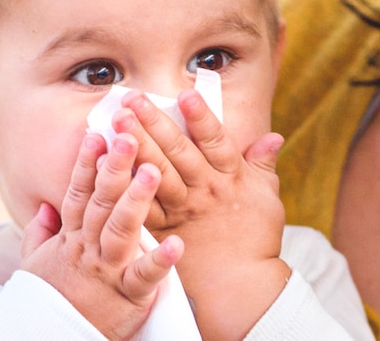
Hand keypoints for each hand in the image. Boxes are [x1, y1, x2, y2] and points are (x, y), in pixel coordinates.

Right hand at [20, 132, 183, 340]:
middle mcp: (89, 248)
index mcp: (71, 238)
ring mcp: (108, 271)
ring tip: (151, 172)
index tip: (96, 134)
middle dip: (114, 169)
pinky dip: (160, 262)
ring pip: (121, 230)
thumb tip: (46, 206)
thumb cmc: (50, 302)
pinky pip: (145, 277)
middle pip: (100, 202)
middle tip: (128, 137)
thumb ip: (41, 232)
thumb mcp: (34, 264)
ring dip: (135, 201)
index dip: (86, 163)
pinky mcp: (128, 297)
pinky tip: (177, 244)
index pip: (79, 193)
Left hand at [115, 90, 290, 339]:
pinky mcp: (161, 230)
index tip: (184, 93)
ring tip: (115, 122)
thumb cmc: (256, 240)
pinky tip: (106, 166)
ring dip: (135, 146)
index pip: (215, 141)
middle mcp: (204, 190)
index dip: (200, 116)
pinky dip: (123, 185)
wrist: (240, 287)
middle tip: (132, 99)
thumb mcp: (267, 197)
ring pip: (155, 173)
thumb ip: (263, 164)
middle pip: (177, 151)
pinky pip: (140, 205)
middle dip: (154, 122)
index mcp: (229, 178)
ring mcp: (181, 210)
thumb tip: (273, 136)